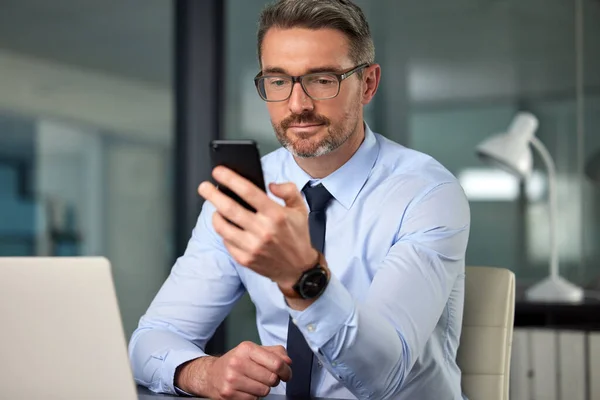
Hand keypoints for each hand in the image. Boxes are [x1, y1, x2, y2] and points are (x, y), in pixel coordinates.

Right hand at [175, 342, 291, 399]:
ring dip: (263, 389)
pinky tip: (245, 388)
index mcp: (246, 349)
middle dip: (273, 380)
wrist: (211, 375)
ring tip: (254, 382)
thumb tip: (288, 361)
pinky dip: (253, 396)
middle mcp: (238, 362)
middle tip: (267, 377)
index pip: (276, 363)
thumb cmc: (236, 362)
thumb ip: (274, 352)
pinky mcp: (228, 394)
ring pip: (264, 391)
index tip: (286, 374)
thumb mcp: (253, 351)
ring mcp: (232, 379)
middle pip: (272, 379)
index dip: (286, 371)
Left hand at [198, 166, 317, 289]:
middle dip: (212, 195)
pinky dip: (224, 232)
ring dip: (215, 215)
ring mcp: (252, 247)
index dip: (230, 179)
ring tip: (216, 209)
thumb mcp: (300, 209)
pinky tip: (227, 227)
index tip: (218, 171)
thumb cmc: (297, 236)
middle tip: (204, 187)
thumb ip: (288, 190)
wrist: (298, 268)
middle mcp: (263, 230)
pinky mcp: (245, 259)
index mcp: (276, 215)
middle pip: (229, 208)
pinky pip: (226, 242)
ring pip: (223, 227)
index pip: (248, 191)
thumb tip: (271, 185)